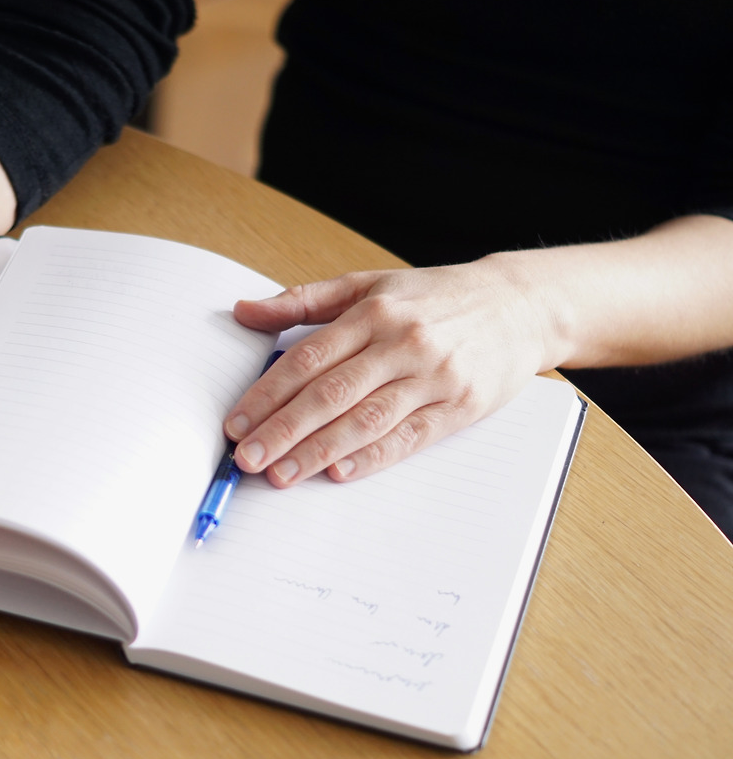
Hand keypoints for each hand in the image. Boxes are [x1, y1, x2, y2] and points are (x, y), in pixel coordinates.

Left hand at [223, 258, 558, 486]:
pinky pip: (409, 436)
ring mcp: (433, 376)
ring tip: (281, 473)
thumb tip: (243, 311)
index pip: (308, 358)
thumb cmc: (435, 298)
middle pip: (331, 393)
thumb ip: (303, 302)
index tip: (236, 422)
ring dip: (318, 450)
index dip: (267, 393)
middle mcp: (401, 343)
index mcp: (373, 312)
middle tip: (247, 458)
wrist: (521, 305)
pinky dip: (373, 456)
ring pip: (366, 419)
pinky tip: (339, 472)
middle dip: (283, 430)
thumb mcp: (368, 285)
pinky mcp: (460, 405)